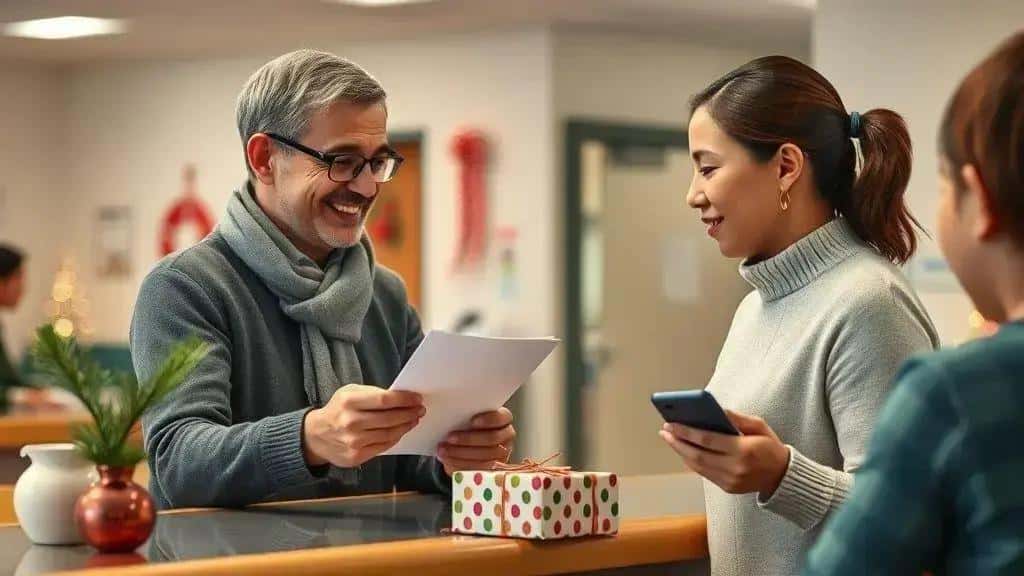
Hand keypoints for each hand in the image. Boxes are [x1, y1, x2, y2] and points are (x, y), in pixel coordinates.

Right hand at [303, 384, 424, 467]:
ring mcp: (354, 441)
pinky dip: (395, 438)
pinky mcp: (356, 456)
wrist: (316, 436)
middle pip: (390, 418)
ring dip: (405, 426)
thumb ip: (372, 394)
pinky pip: (383, 446)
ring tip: (413, 419)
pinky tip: (401, 431)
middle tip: (420, 409)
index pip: (384, 400)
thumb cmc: (337, 410)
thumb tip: (399, 397)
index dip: (404, 400)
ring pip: (389, 433)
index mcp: (349, 402)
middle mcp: (351, 422)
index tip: (417, 398)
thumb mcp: (349, 393)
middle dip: (409, 413)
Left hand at [436, 407, 515, 475]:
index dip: (488, 419)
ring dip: (461, 453)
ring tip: (443, 450)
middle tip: (449, 438)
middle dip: (469, 439)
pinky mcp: (493, 469)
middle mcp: (506, 436)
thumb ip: (462, 413)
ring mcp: (502, 454)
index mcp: (503, 418)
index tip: (472, 421)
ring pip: (486, 456)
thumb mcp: (465, 416)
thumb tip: (440, 410)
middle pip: (492, 438)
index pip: (502, 417)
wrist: (463, 446)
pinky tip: (447, 459)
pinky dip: (460, 464)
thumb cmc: (465, 426)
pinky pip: (479, 470)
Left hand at [658, 410, 788, 496]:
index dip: (686, 431)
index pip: (707, 440)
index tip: (671, 423)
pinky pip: (704, 473)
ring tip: (670, 438)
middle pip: (697, 455)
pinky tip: (683, 450)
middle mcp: (734, 467)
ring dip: (680, 452)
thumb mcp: (758, 426)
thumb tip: (714, 409)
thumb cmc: (770, 446)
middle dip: (677, 442)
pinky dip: (691, 461)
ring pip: (697, 466)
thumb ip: (736, 418)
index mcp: (743, 450)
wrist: (783, 476)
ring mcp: (730, 480)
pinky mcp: (727, 488)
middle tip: (665, 431)